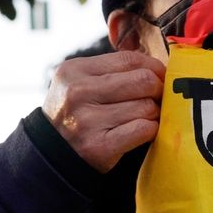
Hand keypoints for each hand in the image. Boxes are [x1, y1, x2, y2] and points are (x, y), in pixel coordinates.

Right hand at [43, 51, 165, 172]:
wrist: (52, 153)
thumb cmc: (76, 113)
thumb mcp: (80, 82)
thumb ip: (113, 71)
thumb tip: (159, 68)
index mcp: (75, 70)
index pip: (130, 59)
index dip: (154, 67)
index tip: (160, 77)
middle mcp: (78, 92)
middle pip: (143, 81)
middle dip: (158, 90)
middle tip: (157, 99)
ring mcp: (87, 120)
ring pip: (146, 107)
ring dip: (153, 114)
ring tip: (143, 118)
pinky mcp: (99, 146)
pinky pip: (144, 129)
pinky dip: (151, 130)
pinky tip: (141, 132)